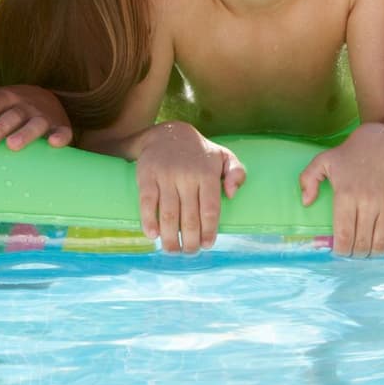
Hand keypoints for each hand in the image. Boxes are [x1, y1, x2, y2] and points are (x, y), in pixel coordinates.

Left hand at [0, 85, 71, 150]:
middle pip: (10, 115)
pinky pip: (62, 132)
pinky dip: (59, 137)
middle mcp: (25, 105)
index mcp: (6, 97)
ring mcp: (44, 116)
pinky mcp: (61, 127)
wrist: (48, 99)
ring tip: (12, 146)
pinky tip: (53, 144)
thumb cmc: (11, 106)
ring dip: (24, 134)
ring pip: (34, 123)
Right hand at [134, 121, 244, 253]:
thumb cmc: (199, 153)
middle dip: (190, 241)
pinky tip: (153, 235)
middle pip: (189, 217)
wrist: (167, 132)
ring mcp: (165, 176)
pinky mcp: (146, 176)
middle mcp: (186, 175)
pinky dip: (148, 221)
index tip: (207, 245)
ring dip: (170, 237)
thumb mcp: (224, 156)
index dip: (209, 231)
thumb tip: (232, 194)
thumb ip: (237, 172)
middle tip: (190, 252)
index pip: (210, 209)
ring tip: (173, 250)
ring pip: (168, 214)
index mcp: (207, 173)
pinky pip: (147, 202)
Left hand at [297, 121, 383, 257]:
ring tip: (369, 251)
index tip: (340, 252)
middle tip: (354, 252)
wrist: (383, 141)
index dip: (341, 250)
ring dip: (374, 253)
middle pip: (362, 243)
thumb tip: (306, 203)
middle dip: (357, 254)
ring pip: (381, 242)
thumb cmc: (351, 154)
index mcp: (346, 194)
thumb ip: (308, 180)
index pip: (344, 235)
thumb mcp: (323, 160)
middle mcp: (367, 201)